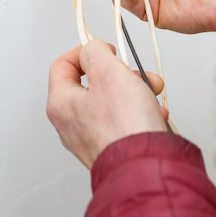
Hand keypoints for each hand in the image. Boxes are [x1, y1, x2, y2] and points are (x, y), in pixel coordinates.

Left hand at [47, 40, 167, 168]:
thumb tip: (94, 50)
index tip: (106, 50)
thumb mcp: (108, 71)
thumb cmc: (125, 125)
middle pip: (92, 83)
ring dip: (135, 92)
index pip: (62, 65)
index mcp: (61, 103)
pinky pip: (123, 121)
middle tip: (137, 74)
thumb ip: (95, 52)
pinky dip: (139, 113)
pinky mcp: (111, 148)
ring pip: (111, 101)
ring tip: (151, 96)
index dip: (84, 51)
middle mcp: (71, 123)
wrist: (145, 166)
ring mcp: (90, 138)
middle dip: (120, 73)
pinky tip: (153, 116)